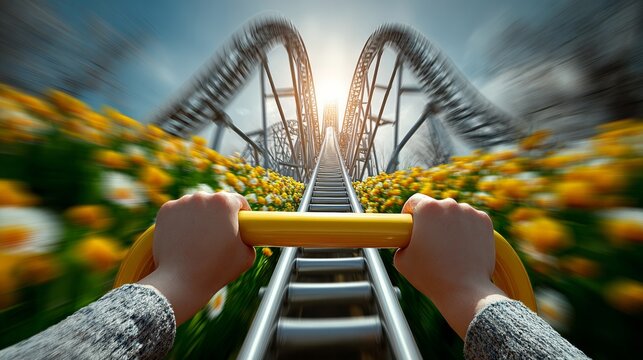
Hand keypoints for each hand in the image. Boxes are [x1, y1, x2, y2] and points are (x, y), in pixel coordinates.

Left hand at [138, 191, 254, 324]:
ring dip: (200, 216)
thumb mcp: (246, 256)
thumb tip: (245, 237)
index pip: (238, 201)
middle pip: (215, 202)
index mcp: (225, 203)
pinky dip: (181, 221)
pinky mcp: (165, 211)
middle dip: (219, 215)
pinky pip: (178, 212)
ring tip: (199, 239)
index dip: (243, 213)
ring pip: (196, 206)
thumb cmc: (216, 269)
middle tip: (218, 235)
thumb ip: (248, 240)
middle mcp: (202, 197)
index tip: (240, 223)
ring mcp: (181, 203)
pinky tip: (185, 237)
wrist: (181, 281)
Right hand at [394, 193, 506, 337]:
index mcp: (427, 209)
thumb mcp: (401, 259)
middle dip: (432, 221)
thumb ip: (401, 242)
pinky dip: (467, 230)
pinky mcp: (485, 222)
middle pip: (436, 207)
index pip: (414, 201)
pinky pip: (471, 221)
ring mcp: (470, 212)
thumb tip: (406, 239)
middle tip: (430, 242)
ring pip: (454, 214)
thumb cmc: (430, 276)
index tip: (411, 226)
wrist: (465, 291)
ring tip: (448, 248)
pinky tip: (463, 248)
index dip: (409, 214)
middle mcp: (450, 204)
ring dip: (450, 225)